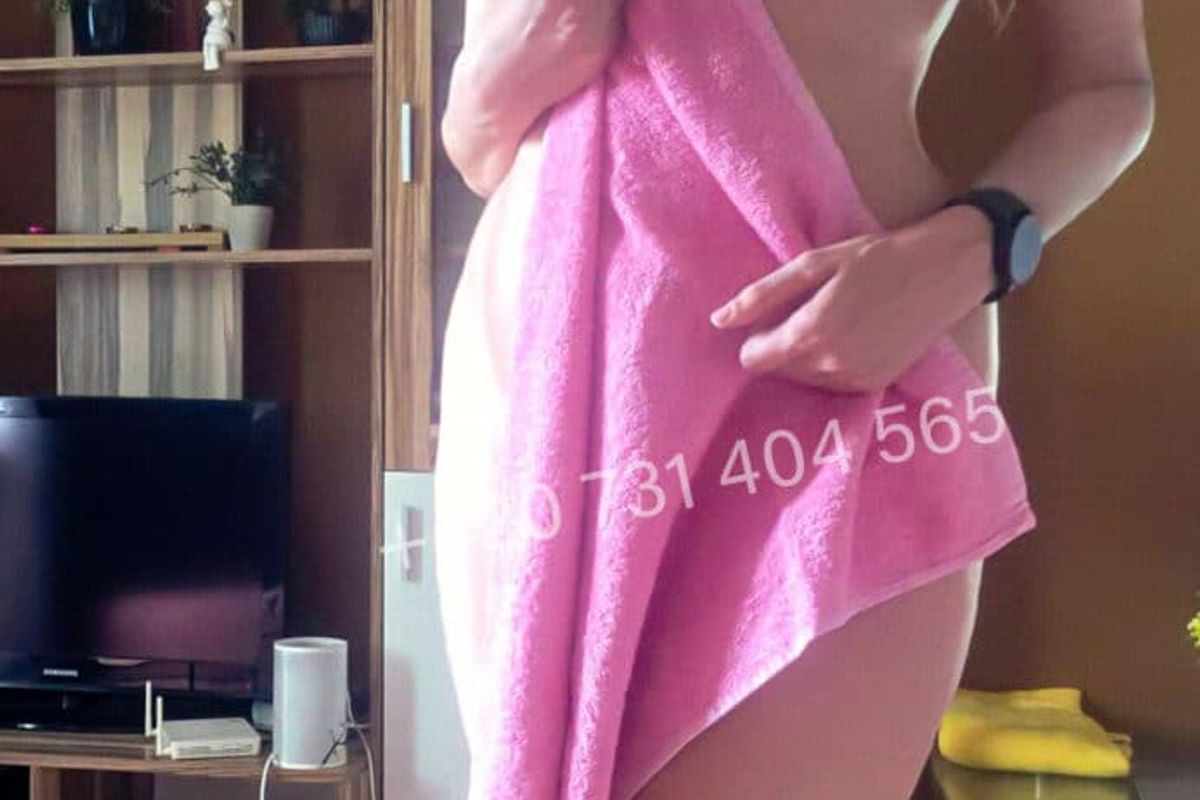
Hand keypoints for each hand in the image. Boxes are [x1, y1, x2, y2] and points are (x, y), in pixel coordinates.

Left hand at [708, 205, 995, 392]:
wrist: (945, 269)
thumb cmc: (877, 257)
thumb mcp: (815, 263)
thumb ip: (763, 294)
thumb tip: (718, 320)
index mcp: (810, 334)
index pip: (753, 359)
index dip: (754, 336)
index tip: (770, 314)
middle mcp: (830, 366)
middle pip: (777, 369)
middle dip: (780, 344)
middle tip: (808, 308)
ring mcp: (855, 380)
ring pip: (803, 378)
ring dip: (806, 355)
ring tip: (834, 316)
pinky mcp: (874, 385)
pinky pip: (831, 383)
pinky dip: (831, 363)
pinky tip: (852, 332)